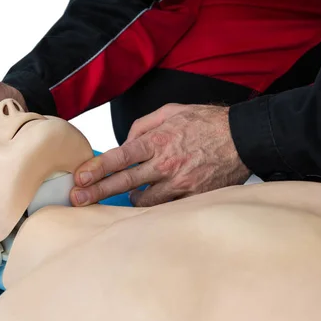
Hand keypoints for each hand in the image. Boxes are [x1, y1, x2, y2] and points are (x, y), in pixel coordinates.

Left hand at [70, 103, 250, 206]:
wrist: (242, 138)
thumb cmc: (206, 123)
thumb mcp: (170, 112)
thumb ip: (142, 127)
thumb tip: (124, 144)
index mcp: (157, 141)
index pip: (119, 158)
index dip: (96, 170)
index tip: (80, 179)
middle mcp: (165, 164)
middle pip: (124, 182)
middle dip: (97, 192)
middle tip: (77, 200)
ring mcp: (180, 184)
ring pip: (143, 200)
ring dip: (132, 197)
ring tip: (131, 192)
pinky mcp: (193, 197)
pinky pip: (166, 208)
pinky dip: (156, 205)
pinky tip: (154, 200)